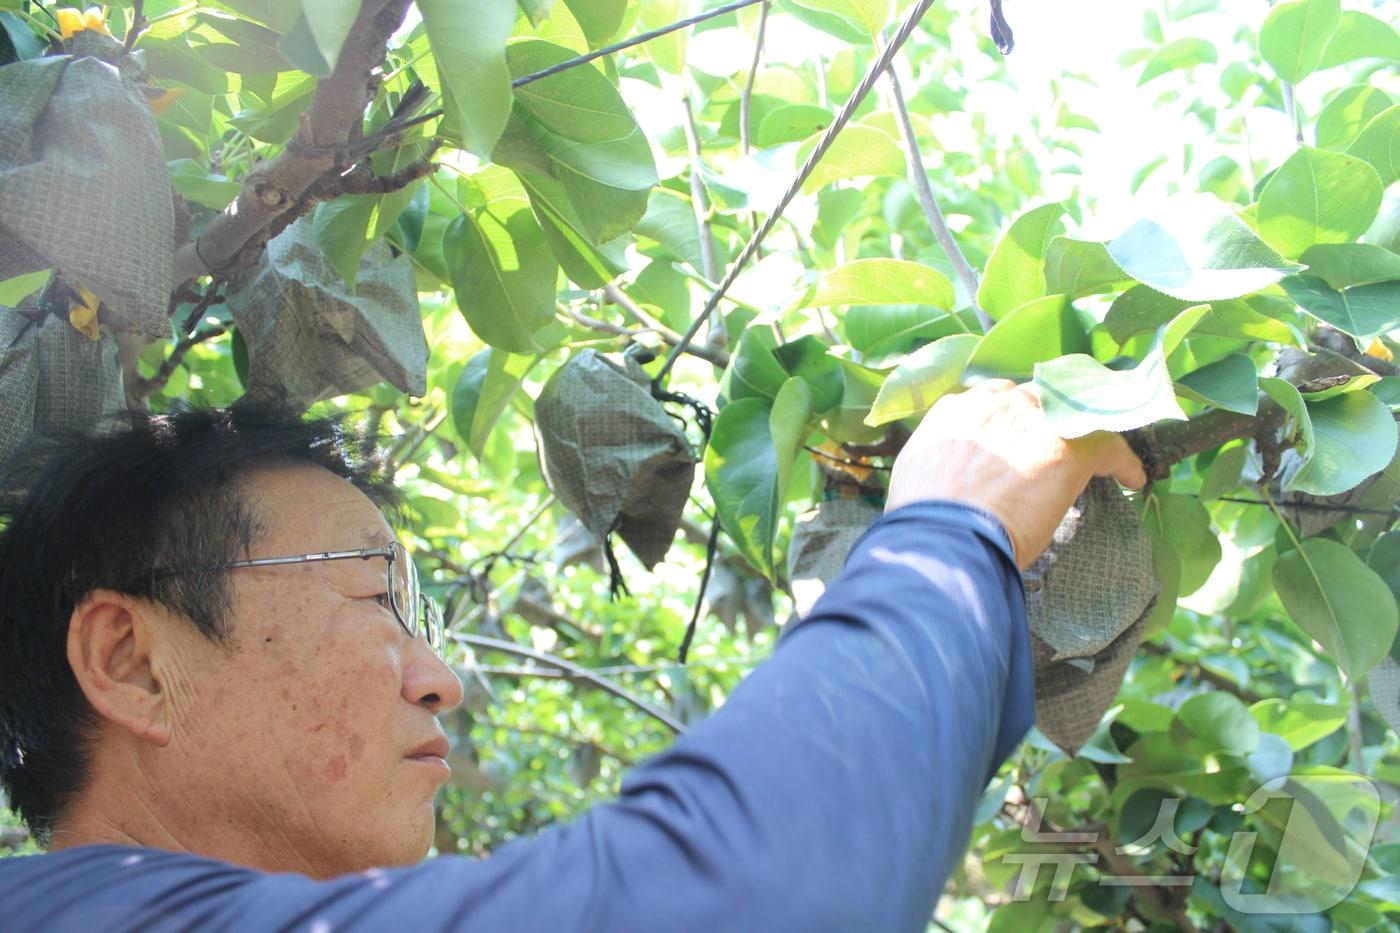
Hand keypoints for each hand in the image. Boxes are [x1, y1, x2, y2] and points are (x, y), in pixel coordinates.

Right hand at [884, 380, 1146, 568]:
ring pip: (1071, 415)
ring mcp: (1032, 421)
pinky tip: (1134, 478)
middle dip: (1046, 420)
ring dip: (1083, 434)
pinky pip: (1107, 446)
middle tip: (1056, 446)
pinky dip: (1123, 462)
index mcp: (954, 411)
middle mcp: (994, 404)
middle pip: (1034, 399)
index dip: (1010, 421)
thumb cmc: (923, 522)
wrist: (943, 536)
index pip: (991, 401)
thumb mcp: (918, 477)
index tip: (1019, 439)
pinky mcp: (1065, 448)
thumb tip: (955, 483)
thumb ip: (941, 464)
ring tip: (1099, 454)